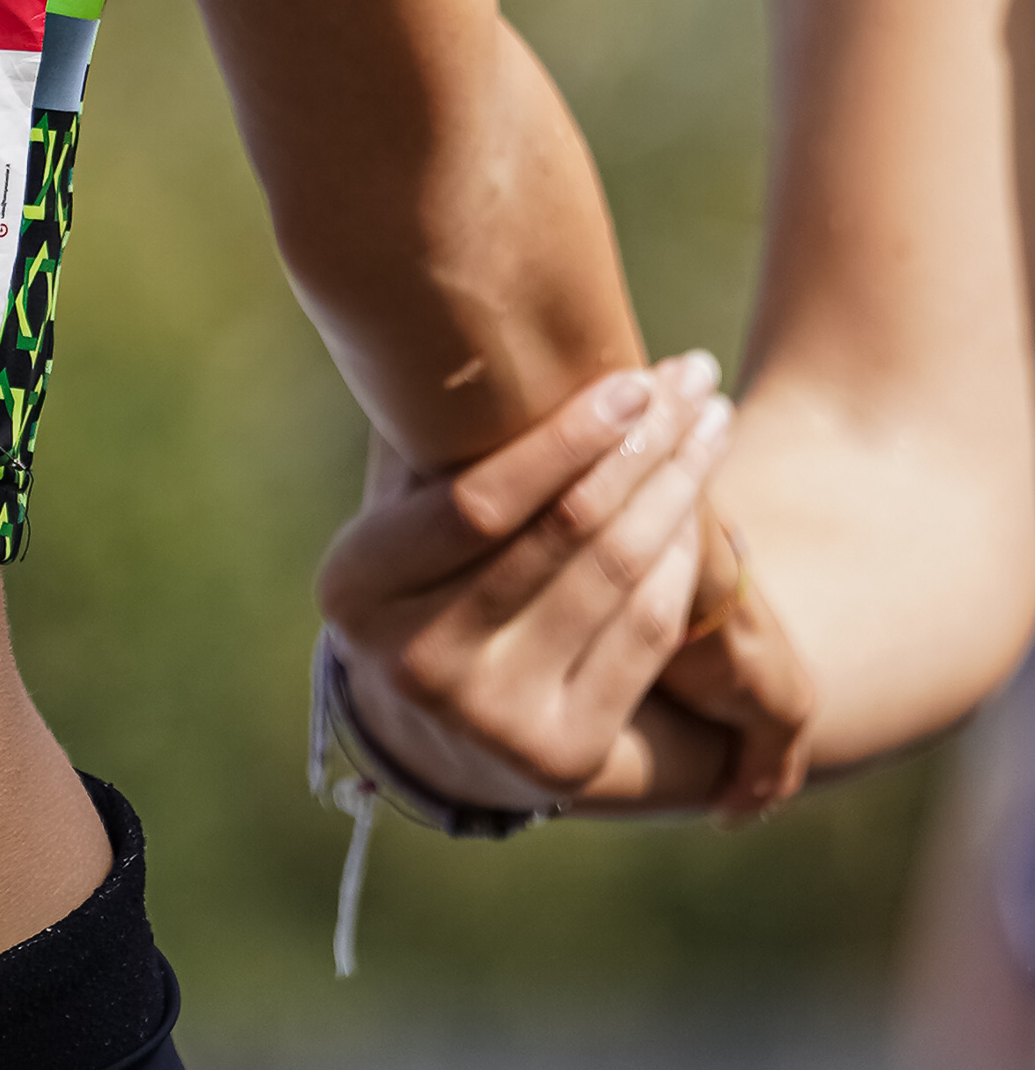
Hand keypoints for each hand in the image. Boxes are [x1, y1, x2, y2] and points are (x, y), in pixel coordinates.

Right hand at [315, 356, 813, 821]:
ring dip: (678, 490)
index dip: (565, 439)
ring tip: (711, 421)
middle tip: (692, 378)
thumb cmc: (425, 570)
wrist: (439, 725)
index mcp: (359, 585)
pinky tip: (700, 503)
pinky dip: (681, 562)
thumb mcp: (403, 506)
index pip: (480, 503)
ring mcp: (490, 720)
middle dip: (641, 446)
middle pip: (563, 537)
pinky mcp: (562, 758)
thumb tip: (475, 311)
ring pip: (614, 580)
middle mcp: (416, 662)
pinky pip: (644, 635)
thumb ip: (433, 436)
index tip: (633, 378)